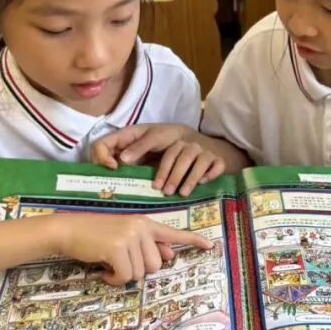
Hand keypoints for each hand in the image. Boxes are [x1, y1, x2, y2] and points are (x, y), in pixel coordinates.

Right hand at [56, 213, 212, 285]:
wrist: (69, 229)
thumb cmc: (96, 235)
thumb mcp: (125, 236)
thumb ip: (148, 245)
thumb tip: (169, 257)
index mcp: (145, 223)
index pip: (173, 233)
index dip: (192, 240)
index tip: (210, 246)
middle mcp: (142, 227)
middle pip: (156, 265)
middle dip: (138, 270)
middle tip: (119, 262)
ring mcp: (131, 236)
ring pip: (140, 273)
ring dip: (123, 275)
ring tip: (109, 263)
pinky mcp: (118, 248)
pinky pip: (125, 277)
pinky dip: (114, 280)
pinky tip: (103, 270)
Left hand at [92, 124, 225, 196]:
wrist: (212, 148)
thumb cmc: (176, 152)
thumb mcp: (155, 151)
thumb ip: (136, 155)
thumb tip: (114, 166)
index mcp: (165, 136)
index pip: (150, 138)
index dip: (136, 149)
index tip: (122, 162)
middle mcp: (184, 140)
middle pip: (176, 152)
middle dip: (168, 172)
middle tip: (161, 189)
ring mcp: (202, 149)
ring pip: (195, 160)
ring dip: (187, 178)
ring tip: (179, 193)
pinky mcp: (217, 158)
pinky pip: (214, 165)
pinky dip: (208, 174)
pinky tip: (203, 184)